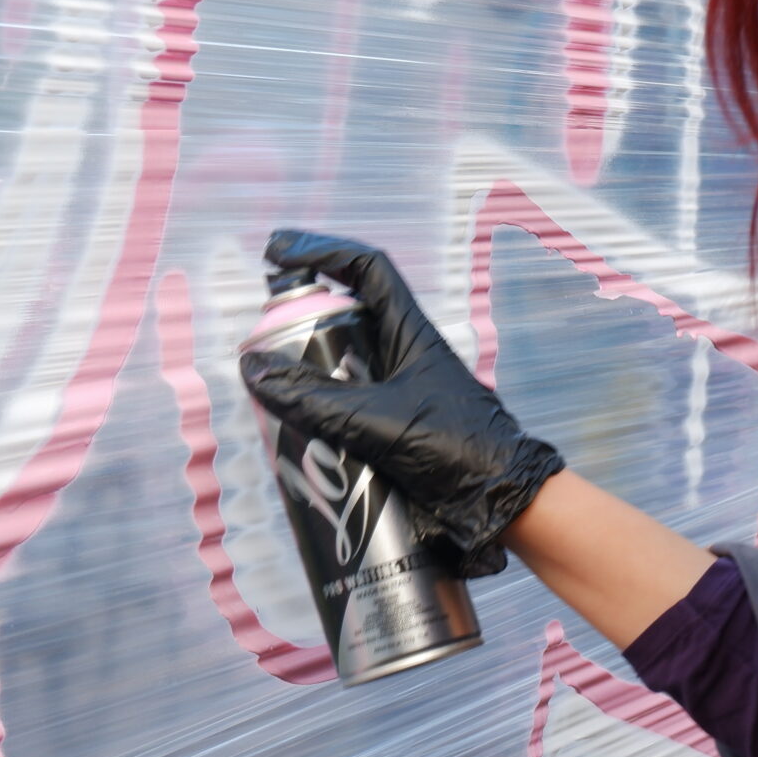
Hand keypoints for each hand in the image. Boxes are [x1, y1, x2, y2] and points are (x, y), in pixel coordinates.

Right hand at [241, 229, 564, 576]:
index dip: (323, 251)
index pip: (366, 269)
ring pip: (342, 371)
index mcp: (410, 332)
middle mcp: (404, 355)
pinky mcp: (394, 432)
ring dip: (306, 379)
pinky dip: (318, 420)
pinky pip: (346, 413)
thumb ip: (315, 399)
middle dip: (302, 324)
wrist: (503, 505)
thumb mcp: (377, 420)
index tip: (278, 254)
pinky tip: (294, 439)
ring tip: (269, 394)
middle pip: (345, 321)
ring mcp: (399, 394)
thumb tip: (254, 369)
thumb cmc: (457, 449)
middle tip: (264, 340)